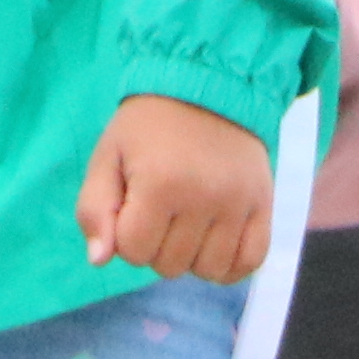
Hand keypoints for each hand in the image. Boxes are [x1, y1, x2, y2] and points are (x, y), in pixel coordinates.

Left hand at [79, 92, 273, 284]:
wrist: (207, 88)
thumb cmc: (147, 127)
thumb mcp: (107, 156)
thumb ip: (94, 209)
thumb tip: (98, 261)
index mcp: (159, 184)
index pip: (134, 251)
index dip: (125, 236)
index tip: (132, 207)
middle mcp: (203, 198)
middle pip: (170, 265)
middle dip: (155, 247)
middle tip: (159, 211)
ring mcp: (238, 204)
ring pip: (209, 270)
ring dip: (191, 258)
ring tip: (187, 226)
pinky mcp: (264, 205)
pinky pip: (251, 262)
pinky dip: (231, 266)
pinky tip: (215, 246)